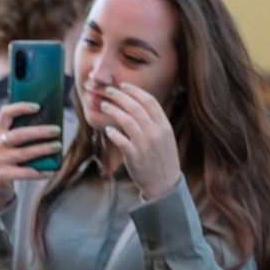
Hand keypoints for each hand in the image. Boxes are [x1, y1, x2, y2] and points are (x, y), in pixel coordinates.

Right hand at [0, 101, 63, 210]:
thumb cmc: (6, 161)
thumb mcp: (6, 145)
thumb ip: (20, 135)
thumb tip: (49, 124)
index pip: (4, 113)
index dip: (20, 107)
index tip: (37, 107)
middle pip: (19, 134)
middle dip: (40, 131)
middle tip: (57, 130)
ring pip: (24, 153)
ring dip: (43, 149)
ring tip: (58, 146)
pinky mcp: (1, 176)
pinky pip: (24, 173)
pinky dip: (38, 172)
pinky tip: (50, 171)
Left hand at [100, 83, 182, 201]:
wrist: (164, 183)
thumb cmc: (162, 159)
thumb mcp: (165, 137)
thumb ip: (154, 122)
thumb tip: (139, 107)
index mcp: (164, 125)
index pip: (150, 101)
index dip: (135, 91)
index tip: (123, 85)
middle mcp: (156, 132)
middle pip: (136, 107)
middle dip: (120, 96)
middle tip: (108, 91)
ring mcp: (145, 144)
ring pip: (128, 121)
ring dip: (114, 111)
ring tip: (104, 106)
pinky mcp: (135, 157)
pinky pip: (122, 142)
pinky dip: (114, 134)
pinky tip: (107, 130)